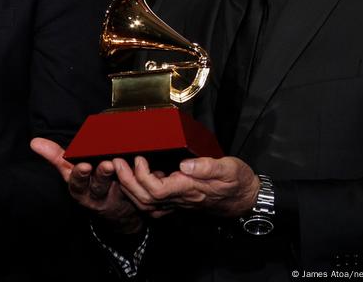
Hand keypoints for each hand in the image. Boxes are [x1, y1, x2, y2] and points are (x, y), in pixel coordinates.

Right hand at [30, 138, 141, 233]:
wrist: (115, 211)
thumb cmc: (89, 184)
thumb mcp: (70, 172)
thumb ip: (55, 156)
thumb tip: (34, 142)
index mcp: (79, 188)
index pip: (76, 182)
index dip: (80, 176)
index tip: (84, 166)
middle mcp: (94, 195)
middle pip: (97, 186)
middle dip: (101, 175)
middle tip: (107, 165)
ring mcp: (112, 197)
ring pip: (119, 188)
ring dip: (119, 177)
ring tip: (119, 165)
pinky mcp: (129, 196)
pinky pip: (134, 186)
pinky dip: (136, 175)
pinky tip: (138, 164)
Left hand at [114, 156, 258, 217]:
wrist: (246, 199)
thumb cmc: (238, 182)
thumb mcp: (229, 168)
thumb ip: (207, 166)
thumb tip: (184, 165)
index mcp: (189, 189)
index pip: (157, 191)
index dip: (142, 177)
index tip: (139, 158)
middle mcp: (180, 199)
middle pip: (145, 199)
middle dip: (126, 182)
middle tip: (116, 162)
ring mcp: (177, 203)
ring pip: (146, 204)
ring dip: (129, 188)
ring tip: (120, 169)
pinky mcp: (177, 201)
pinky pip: (152, 204)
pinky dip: (139, 193)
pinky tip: (136, 177)